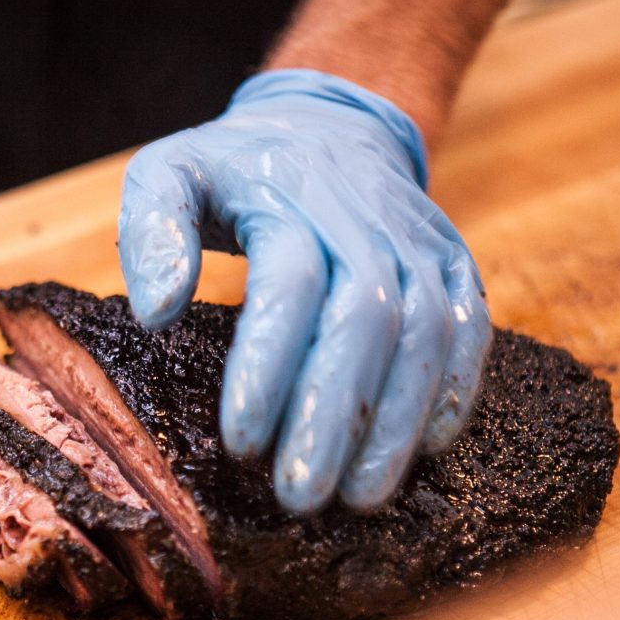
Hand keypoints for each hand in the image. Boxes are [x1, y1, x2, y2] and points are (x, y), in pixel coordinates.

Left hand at [118, 69, 490, 513]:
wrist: (327, 124)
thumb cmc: (234, 168)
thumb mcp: (169, 172)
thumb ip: (151, 232)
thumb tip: (153, 313)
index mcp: (288, 202)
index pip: (289, 287)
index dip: (269, 368)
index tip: (241, 442)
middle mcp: (363, 222)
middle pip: (365, 321)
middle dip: (334, 416)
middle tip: (300, 495)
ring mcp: (417, 242)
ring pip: (425, 333)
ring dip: (397, 421)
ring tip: (360, 495)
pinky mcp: (451, 262)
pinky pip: (468, 326)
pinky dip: (454, 388)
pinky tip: (429, 447)